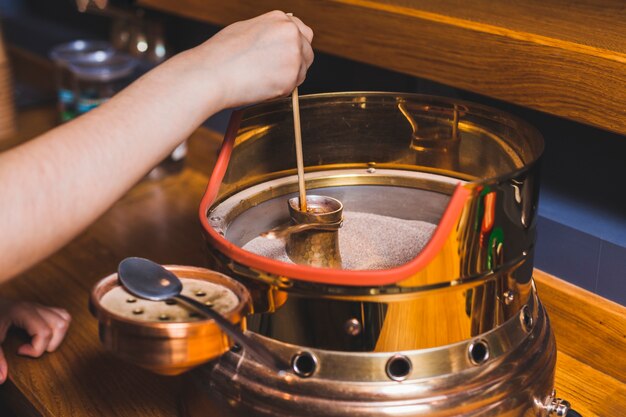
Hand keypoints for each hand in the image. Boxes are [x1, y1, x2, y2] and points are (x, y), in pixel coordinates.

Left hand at [0, 299, 70, 383]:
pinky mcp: (40, 308)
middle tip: (32, 348)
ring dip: (58, 335)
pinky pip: (61, 314)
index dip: (36, 349)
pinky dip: (58, 327)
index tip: (20, 351)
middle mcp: (35, 307)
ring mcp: (39, 306)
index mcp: (23, 312)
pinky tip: (44, 334)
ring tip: (41, 343)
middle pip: (60, 325)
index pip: (45, 332)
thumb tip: (2, 379)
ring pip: (64, 319)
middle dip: (51, 343)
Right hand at [189, 10, 313, 108]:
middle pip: (307, 51)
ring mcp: (293, 56)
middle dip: (296, 62)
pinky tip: (261, 85)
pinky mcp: (291, 78)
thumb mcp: (246, 29)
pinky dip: (281, 90)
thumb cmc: (221, 54)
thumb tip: (276, 40)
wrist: (212, 74)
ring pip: (302, 71)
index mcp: (280, 19)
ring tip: (262, 78)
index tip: (285, 55)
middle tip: (273, 71)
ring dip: (288, 77)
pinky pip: (293, 87)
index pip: (302, 31)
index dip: (294, 46)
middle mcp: (291, 34)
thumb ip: (268, 33)